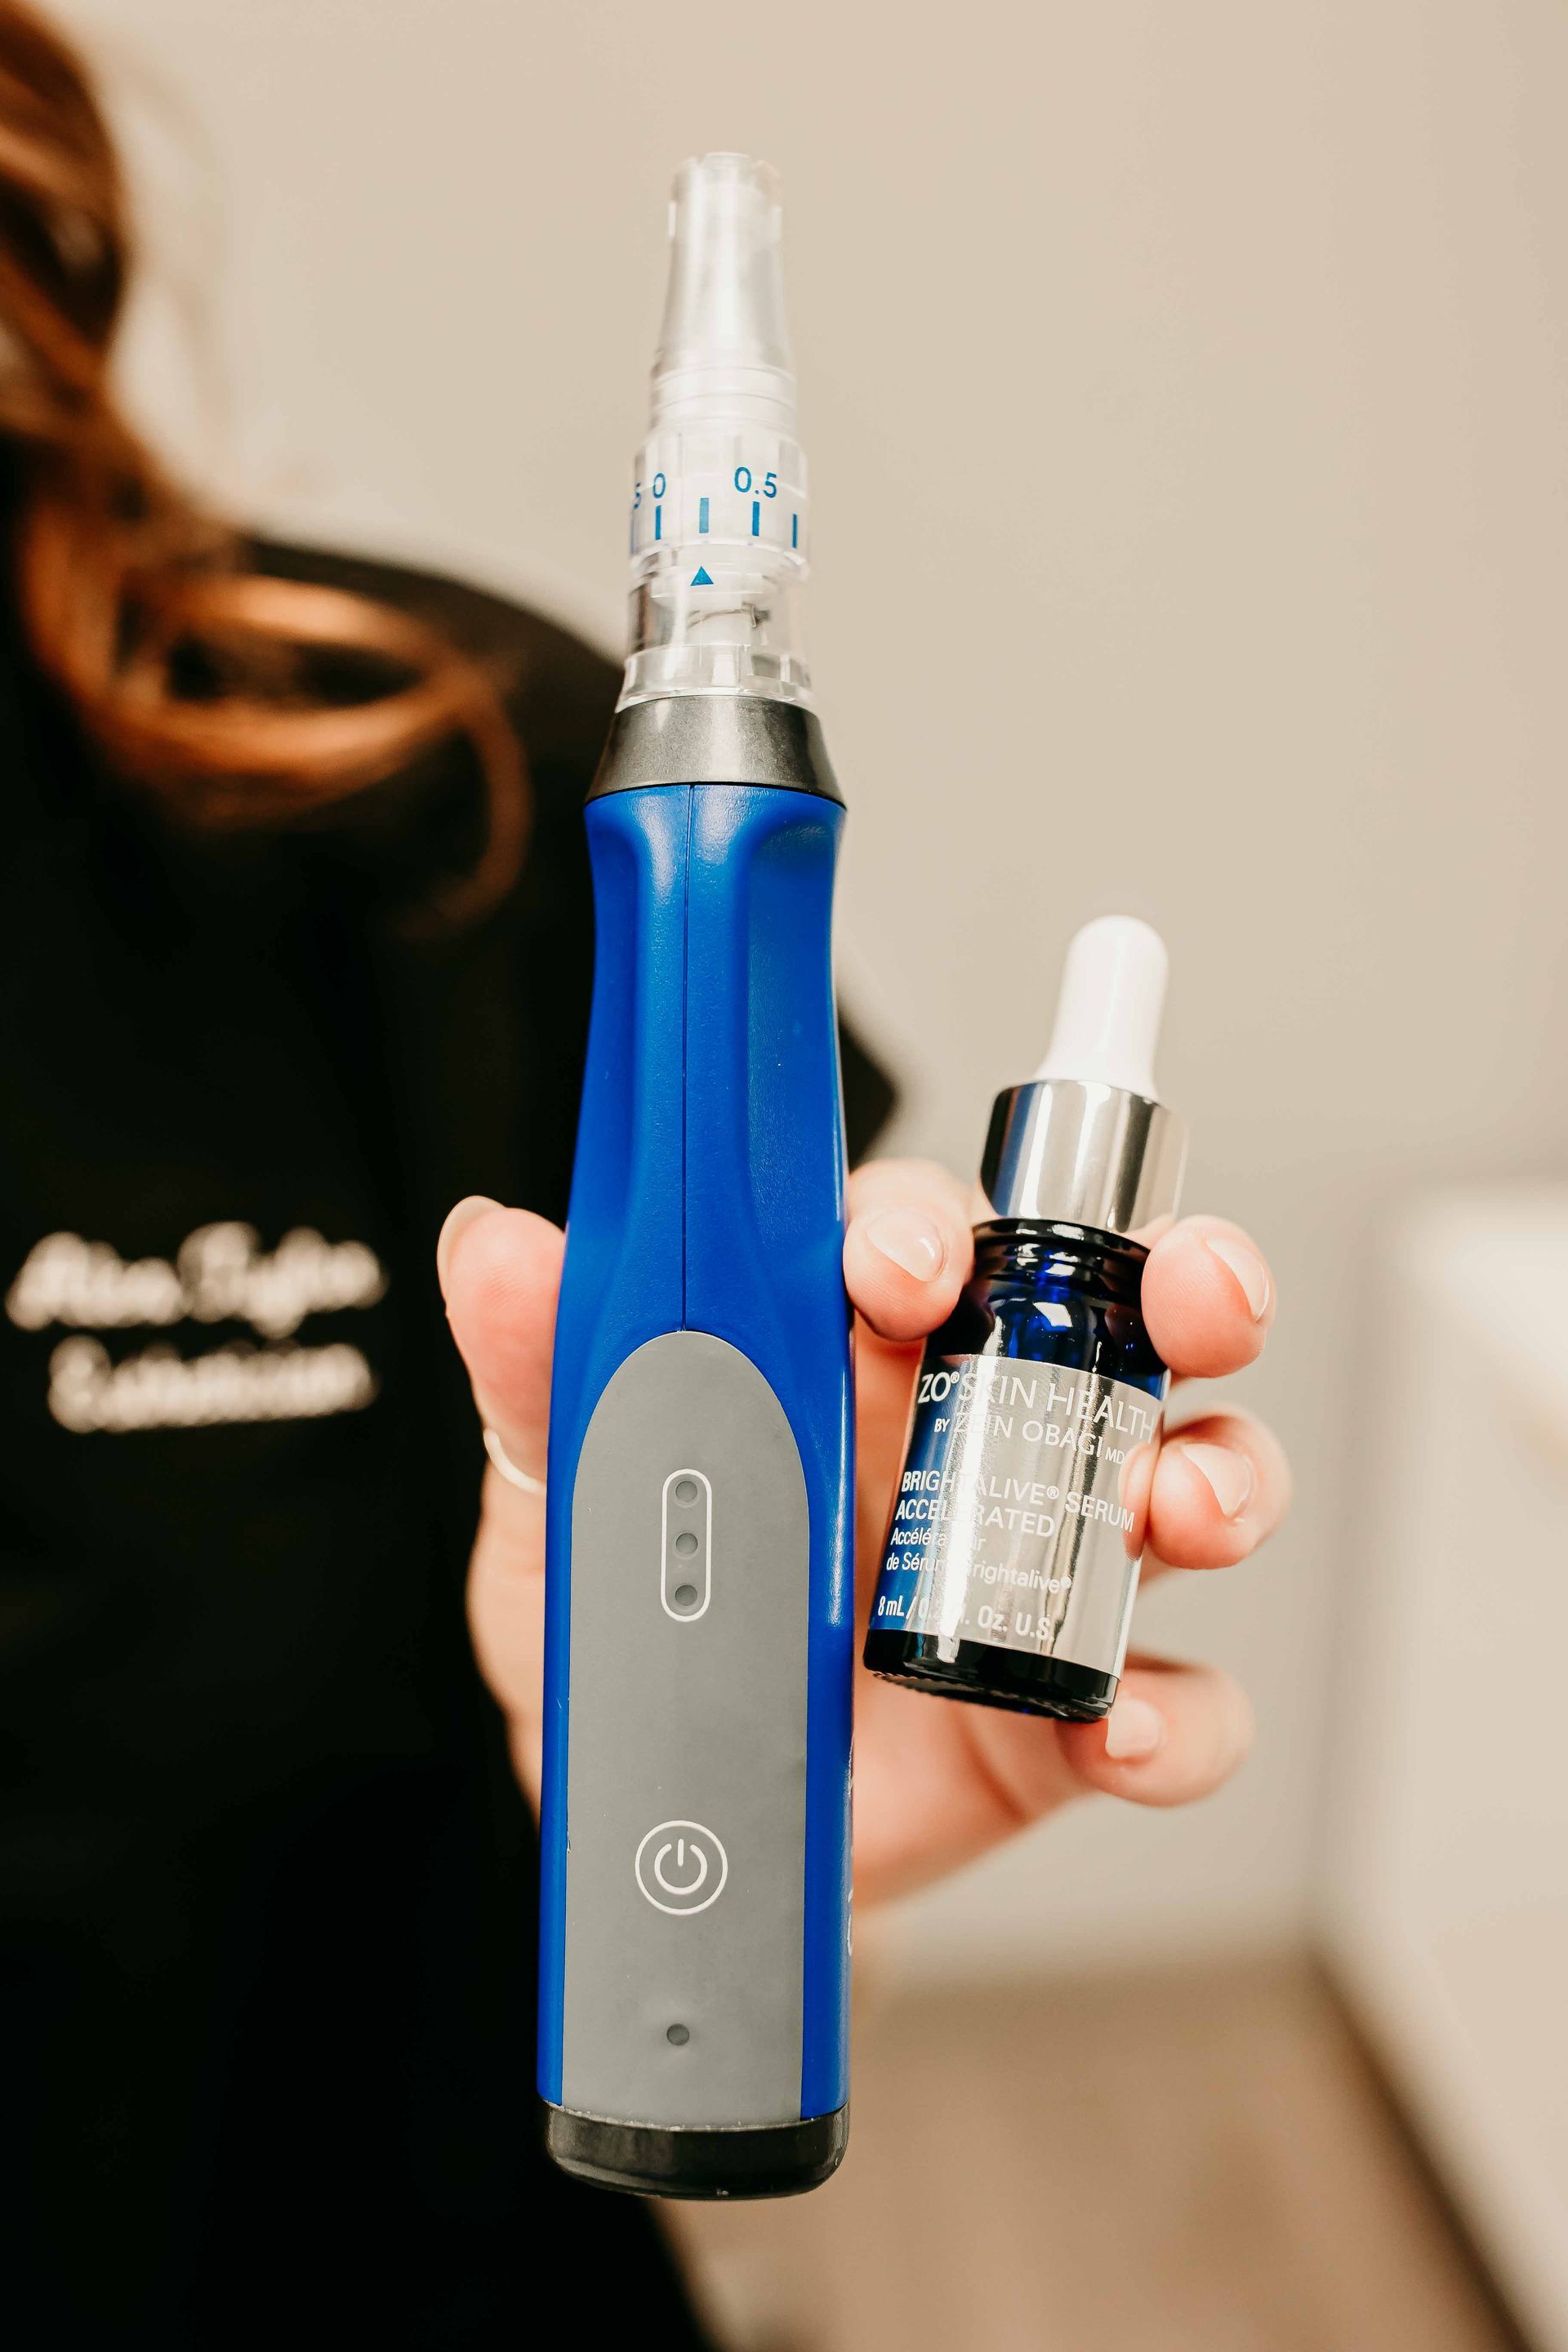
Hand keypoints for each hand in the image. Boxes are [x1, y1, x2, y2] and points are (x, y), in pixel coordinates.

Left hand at [437, 1164, 1285, 1908]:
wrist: (662, 1837)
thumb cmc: (634, 1626)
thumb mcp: (564, 1495)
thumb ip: (540, 1370)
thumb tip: (495, 1243)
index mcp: (857, 1357)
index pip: (926, 1241)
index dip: (933, 1229)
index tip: (904, 1268)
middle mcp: (975, 1440)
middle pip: (1118, 1322)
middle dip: (1183, 1286)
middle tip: (1198, 1295)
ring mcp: (1041, 1576)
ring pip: (1188, 1480)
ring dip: (1220, 1474)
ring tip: (1183, 1508)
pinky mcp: (1070, 1718)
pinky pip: (1177, 1703)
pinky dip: (1175, 1715)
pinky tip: (1116, 1728)